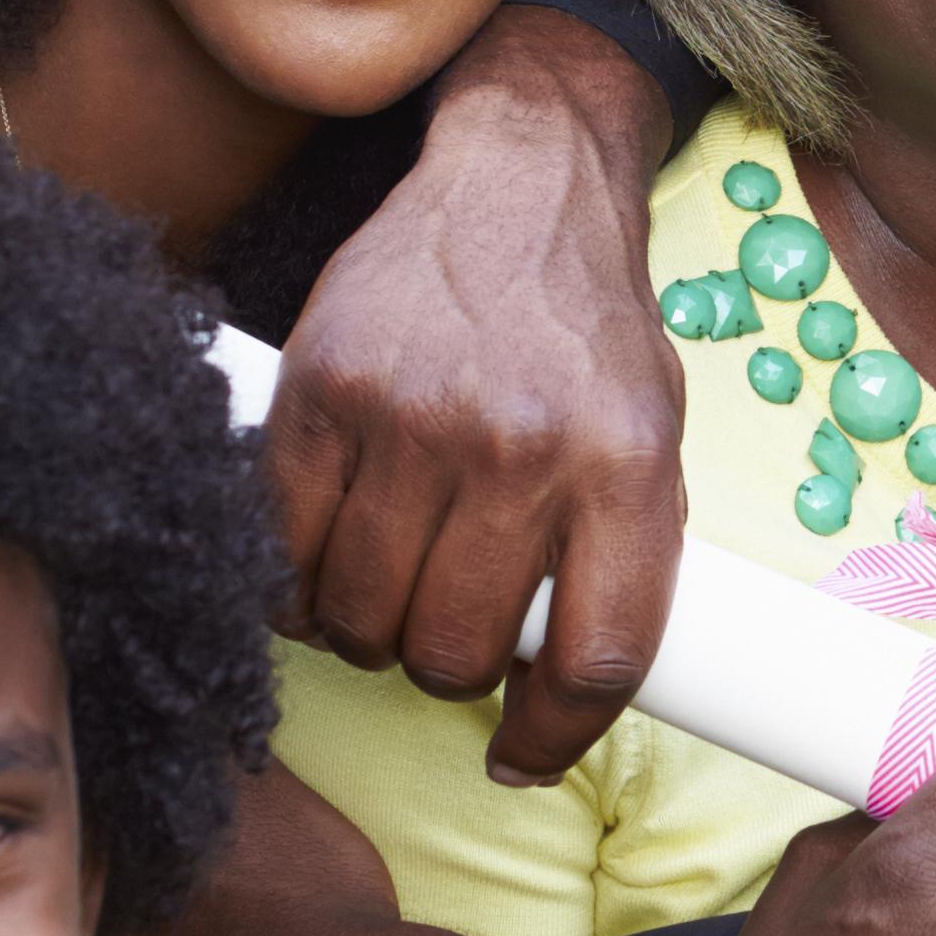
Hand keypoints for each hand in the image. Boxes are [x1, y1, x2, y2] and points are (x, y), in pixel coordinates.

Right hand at [267, 4, 682, 781]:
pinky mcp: (324, 389)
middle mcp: (524, 445)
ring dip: (368, 634)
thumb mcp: (651, 432)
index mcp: (628, 465)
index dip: (550, 737)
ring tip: (388, 589)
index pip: (594, 661)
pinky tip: (322, 562)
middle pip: (459, 652)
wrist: (519, 180)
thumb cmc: (586, 332)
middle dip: (447, 668)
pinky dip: (295, 585)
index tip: (517, 755)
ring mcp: (416, 416)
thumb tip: (555, 698)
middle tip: (447, 630)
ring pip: (364, 619)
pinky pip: (285, 550)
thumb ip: (618, 555)